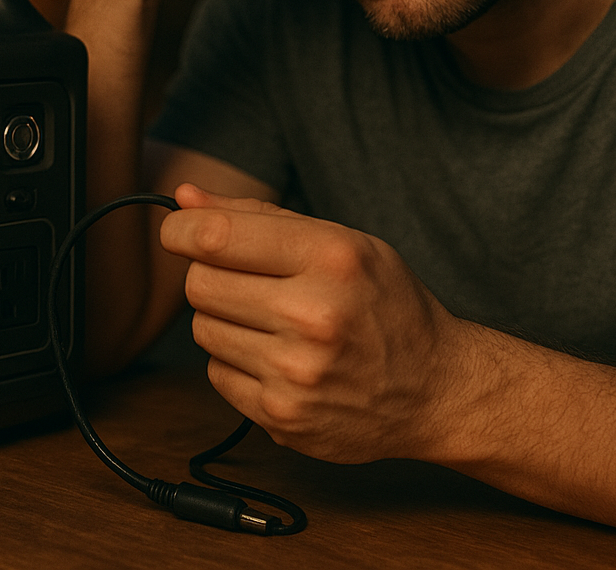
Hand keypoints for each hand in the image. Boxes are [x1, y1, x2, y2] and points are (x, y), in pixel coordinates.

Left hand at [159, 183, 471, 463]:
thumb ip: (258, 218)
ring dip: (224, 320)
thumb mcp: (341, 243)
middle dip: (210, 275)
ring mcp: (296, 372)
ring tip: (270, 321)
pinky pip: (217, 374)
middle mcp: (313, 316)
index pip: (216, 237)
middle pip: (200, 283)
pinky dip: (237, 363)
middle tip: (244, 279)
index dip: (182, 229)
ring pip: (203, 329)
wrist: (435, 390)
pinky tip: (277, 358)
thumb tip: (186, 198)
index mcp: (331, 258)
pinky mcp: (282, 416)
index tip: (179, 230)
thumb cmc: (386, 306)